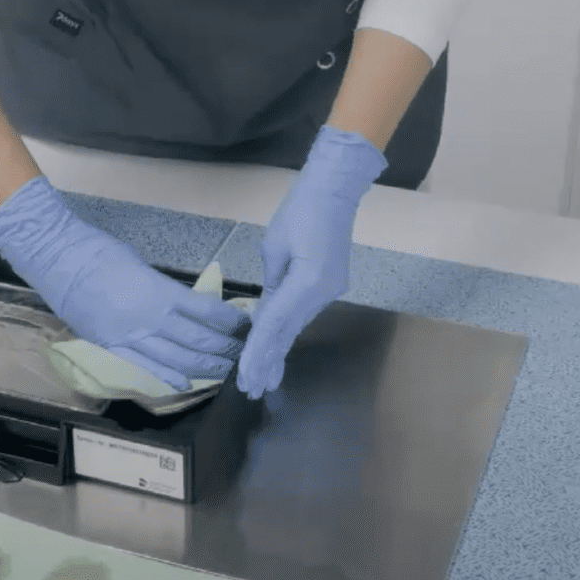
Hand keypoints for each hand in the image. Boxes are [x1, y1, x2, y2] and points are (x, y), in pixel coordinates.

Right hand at [0, 177, 249, 390]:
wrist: (58, 259)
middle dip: (225, 349)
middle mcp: (149, 320)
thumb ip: (165, 290)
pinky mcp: (111, 348)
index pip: (207, 312)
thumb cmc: (100, 252)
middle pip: (198, 341)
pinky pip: (145, 369)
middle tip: (245, 354)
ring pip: (177, 360)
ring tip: (226, 371)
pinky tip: (186, 385)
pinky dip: (168, 379)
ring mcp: (129, 338)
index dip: (231, 322)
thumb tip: (188, 304)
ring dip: (205, 367)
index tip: (247, 326)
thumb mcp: (142, 266)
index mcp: (160, 292)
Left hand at [236, 126, 387, 397]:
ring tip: (263, 381)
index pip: (275, 324)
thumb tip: (264, 312)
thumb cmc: (300, 209)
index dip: (257, 352)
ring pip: (296, 326)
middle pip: (288, 332)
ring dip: (278, 352)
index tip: (244, 376)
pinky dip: (288, 332)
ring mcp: (330, 290)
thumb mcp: (273, 247)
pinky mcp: (330, 285)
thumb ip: (270, 285)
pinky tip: (278, 351)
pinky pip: (303, 314)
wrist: (335, 189)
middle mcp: (323, 293)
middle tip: (251, 390)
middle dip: (268, 362)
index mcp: (308, 281)